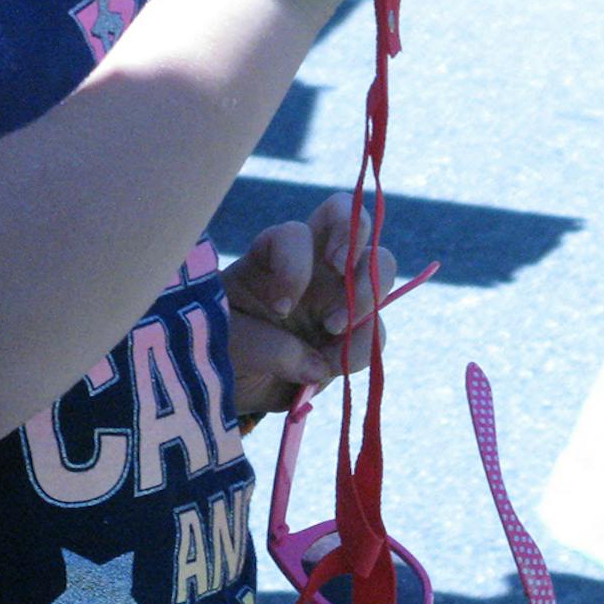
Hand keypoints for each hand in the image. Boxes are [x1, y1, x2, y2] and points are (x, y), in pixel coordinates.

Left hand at [222, 194, 399, 416]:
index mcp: (271, 254)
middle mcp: (311, 264)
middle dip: (353, 234)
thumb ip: (262, 346)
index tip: (280, 308)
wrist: (237, 385)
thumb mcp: (225, 342)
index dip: (295, 265)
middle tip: (339, 270)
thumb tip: (316, 364)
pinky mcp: (355, 331)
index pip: (294, 234)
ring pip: (381, 264)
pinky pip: (376, 329)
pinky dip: (361, 349)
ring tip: (331, 329)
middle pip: (352, 217)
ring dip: (367, 295)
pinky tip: (328, 367)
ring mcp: (338, 294)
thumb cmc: (222, 348)